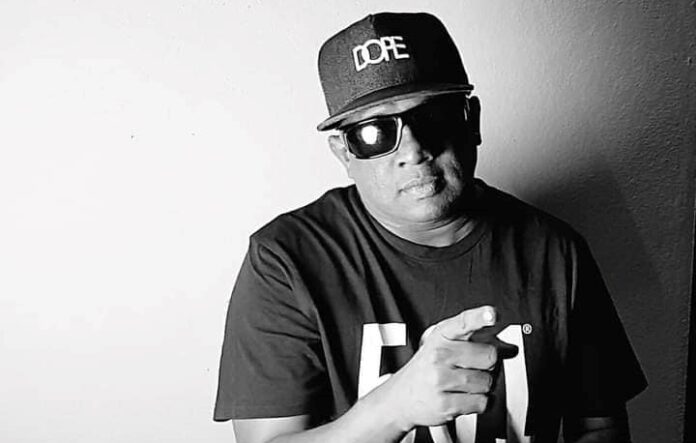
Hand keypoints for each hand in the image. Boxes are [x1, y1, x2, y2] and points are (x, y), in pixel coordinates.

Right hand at [375, 306, 498, 430]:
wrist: (401, 397)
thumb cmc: (429, 368)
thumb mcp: (443, 345)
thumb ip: (474, 341)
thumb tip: (509, 348)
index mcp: (442, 335)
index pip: (464, 322)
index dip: (480, 317)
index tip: (492, 314)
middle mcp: (439, 354)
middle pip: (489, 356)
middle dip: (487, 365)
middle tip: (470, 368)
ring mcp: (440, 379)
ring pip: (487, 382)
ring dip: (482, 386)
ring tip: (462, 385)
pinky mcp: (445, 403)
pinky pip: (482, 402)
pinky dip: (478, 403)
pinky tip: (462, 398)